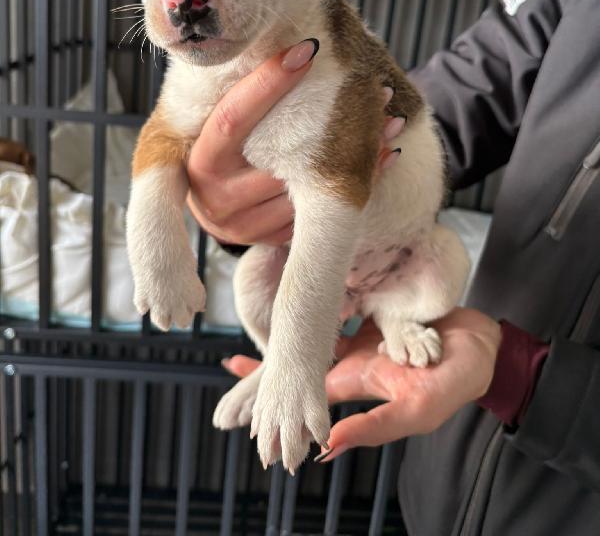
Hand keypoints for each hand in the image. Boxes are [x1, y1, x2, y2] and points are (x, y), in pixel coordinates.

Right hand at [187, 41, 403, 245]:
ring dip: (356, 158)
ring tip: (389, 123)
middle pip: (281, 159)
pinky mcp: (271, 241)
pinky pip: (320, 213)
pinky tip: (382, 157)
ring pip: (309, 191)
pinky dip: (354, 184)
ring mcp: (245, 226)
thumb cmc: (218, 152)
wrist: (210, 208)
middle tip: (374, 90)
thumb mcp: (214, 128)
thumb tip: (293, 42)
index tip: (308, 49)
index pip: (233, 118)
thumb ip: (238, 99)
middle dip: (330, 124)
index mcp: (200, 162)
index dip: (269, 83)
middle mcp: (217, 199)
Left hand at [223, 307, 500, 460]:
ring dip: (289, 339)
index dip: (270, 395)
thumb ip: (371, 427)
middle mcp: (352, 362)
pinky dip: (320, 311)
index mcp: (355, 383)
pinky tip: (304, 306)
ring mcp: (363, 338)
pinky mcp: (375, 316)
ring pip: (316, 339)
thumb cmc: (454, 383)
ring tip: (259, 337)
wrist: (481, 347)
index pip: (302, 391)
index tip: (234, 399)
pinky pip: (341, 311)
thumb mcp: (414, 411)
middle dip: (269, 369)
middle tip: (231, 363)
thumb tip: (324, 449)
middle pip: (302, 365)